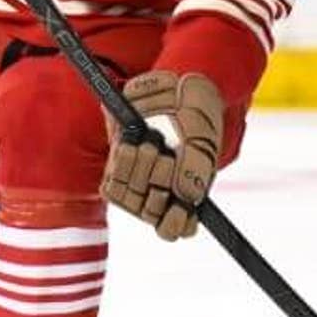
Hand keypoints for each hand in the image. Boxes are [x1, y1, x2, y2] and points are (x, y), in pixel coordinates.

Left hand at [101, 70, 223, 240]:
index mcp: (187, 194)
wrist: (174, 87)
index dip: (176, 224)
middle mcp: (161, 193)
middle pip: (153, 214)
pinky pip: (113, 186)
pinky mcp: (118, 169)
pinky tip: (133, 146)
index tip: (179, 206)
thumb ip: (197, 173)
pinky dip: (122, 165)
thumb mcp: (203, 144)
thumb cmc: (196, 118)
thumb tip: (185, 199)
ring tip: (153, 146)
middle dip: (160, 184)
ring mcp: (138, 183)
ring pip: (132, 201)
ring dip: (142, 170)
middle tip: (168, 158)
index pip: (178, 229)